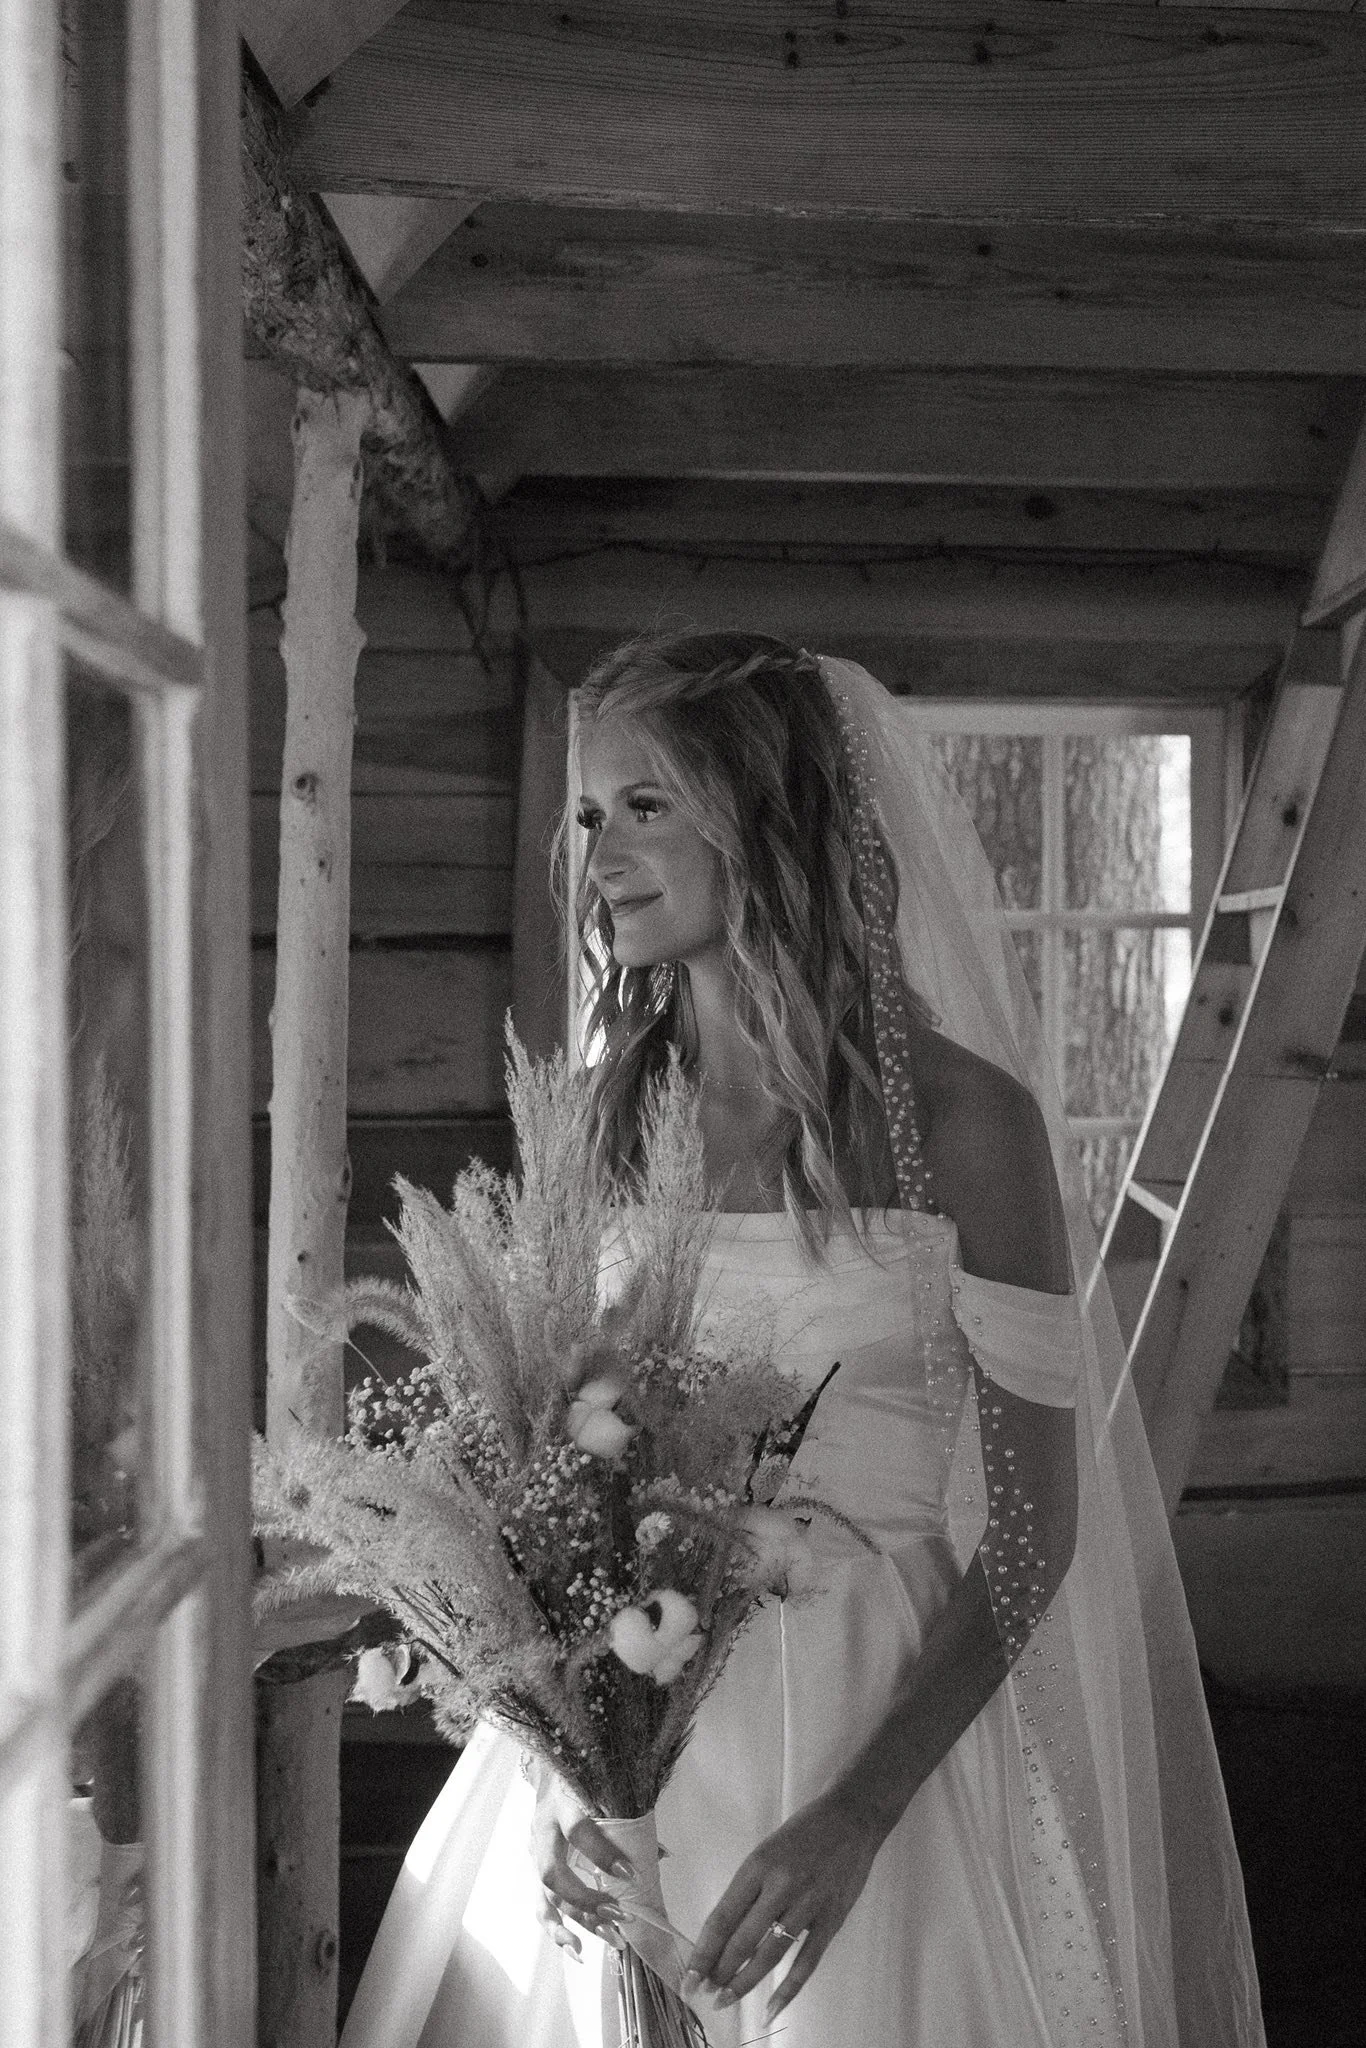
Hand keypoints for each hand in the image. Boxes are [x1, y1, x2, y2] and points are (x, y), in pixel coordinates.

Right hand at [530, 1773, 632, 1958]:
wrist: (551, 1774)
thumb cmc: (584, 1782)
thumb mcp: (603, 1788)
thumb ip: (628, 1819)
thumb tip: (663, 1855)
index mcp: (561, 1803)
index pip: (577, 1830)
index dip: (602, 1855)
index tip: (630, 1874)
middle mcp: (543, 1830)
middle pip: (554, 1874)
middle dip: (587, 1900)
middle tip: (621, 1916)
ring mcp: (534, 1852)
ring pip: (547, 1897)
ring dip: (579, 1922)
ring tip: (608, 1939)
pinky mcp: (535, 1870)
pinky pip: (542, 1907)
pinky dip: (558, 1931)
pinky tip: (577, 1949)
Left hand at [681, 1791, 880, 2022]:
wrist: (852, 1817)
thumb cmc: (802, 1833)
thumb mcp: (766, 1852)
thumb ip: (749, 1890)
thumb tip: (726, 1934)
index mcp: (757, 1866)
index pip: (722, 1918)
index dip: (704, 1951)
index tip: (689, 1977)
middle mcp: (780, 1886)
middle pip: (742, 1940)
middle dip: (719, 1972)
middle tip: (704, 1995)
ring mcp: (808, 1905)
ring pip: (770, 1954)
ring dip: (745, 1982)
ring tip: (726, 2000)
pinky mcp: (831, 1919)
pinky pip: (806, 1962)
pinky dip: (788, 1989)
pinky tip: (771, 2009)